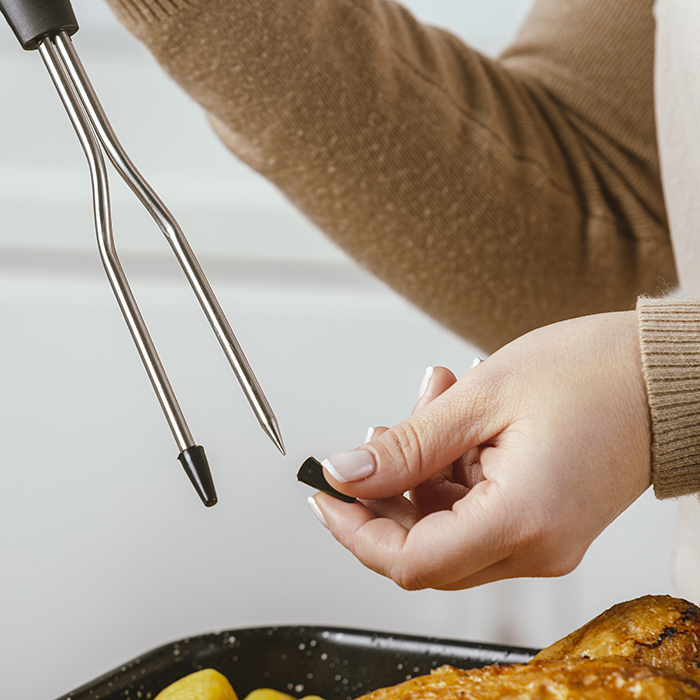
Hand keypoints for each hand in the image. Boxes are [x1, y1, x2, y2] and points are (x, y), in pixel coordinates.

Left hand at [311, 311, 651, 589]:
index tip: (326, 496)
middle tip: (381, 430)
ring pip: (446, 526)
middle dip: (389, 490)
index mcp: (522, 521)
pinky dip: (452, 469)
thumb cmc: (593, 373)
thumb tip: (348, 475)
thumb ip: (406, 447)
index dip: (355, 531)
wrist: (664, 374)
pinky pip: (475, 511)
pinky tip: (455, 418)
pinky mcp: (543, 521)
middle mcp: (536, 546)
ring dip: (422, 467)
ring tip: (433, 400)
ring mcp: (543, 538)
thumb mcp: (480, 399)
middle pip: (424, 548)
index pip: (411, 562)